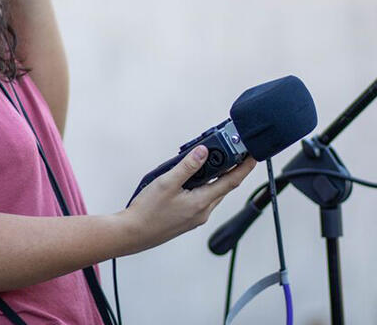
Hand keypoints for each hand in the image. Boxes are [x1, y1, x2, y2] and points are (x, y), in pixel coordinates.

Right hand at [118, 146, 256, 253]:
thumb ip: (187, 166)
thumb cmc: (147, 212)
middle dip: (230, 170)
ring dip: (215, 177)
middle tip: (232, 152)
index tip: (253, 156)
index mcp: (201, 203)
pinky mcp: (187, 219)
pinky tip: (192, 179)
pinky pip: (202, 199)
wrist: (132, 233)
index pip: (230, 182)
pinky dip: (203, 186)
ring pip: (212, 193)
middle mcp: (202, 212)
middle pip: (223, 187)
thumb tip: (203, 152)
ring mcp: (195, 217)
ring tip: (209, 161)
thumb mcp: (166, 183)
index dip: (244, 168)